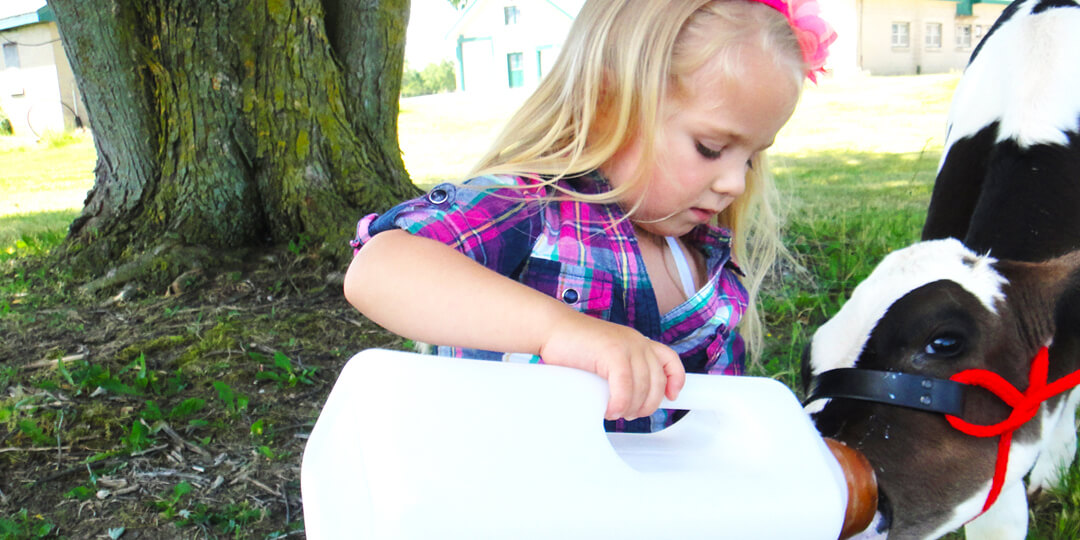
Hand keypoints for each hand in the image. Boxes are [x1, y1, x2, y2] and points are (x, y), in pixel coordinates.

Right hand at [539, 312, 684, 420]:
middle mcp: (637, 342)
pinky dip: (619, 403)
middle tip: (629, 414)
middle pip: (657, 382)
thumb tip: (631, 399)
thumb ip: (621, 372)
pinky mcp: (613, 352)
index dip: (676, 380)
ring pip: (643, 388)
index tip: (672, 398)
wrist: (551, 329)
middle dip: (646, 405)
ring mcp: (627, 345)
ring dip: (630, 408)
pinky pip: (626, 387)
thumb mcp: (604, 359)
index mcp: (637, 342)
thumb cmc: (572, 347)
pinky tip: (609, 409)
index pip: (670, 360)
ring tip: (615, 412)